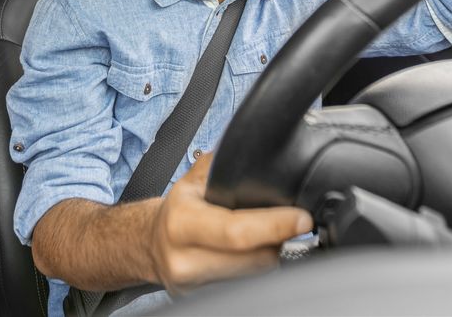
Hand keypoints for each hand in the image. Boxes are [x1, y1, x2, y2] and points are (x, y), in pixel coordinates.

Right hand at [149, 152, 312, 294]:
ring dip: (271, 257)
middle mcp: (185, 259)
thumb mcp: (193, 180)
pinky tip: (256, 254)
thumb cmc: (178, 209)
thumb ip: (224, 165)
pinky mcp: (201, 300)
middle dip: (280, 242)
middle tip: (293, 225)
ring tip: (273, 238)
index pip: (237, 231)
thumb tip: (259, 150)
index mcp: (182, 223)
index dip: (275, 226)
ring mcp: (193, 286)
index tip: (302, 219)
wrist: (149, 243)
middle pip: (254, 260)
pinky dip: (257, 271)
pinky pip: (245, 286)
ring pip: (254, 276)